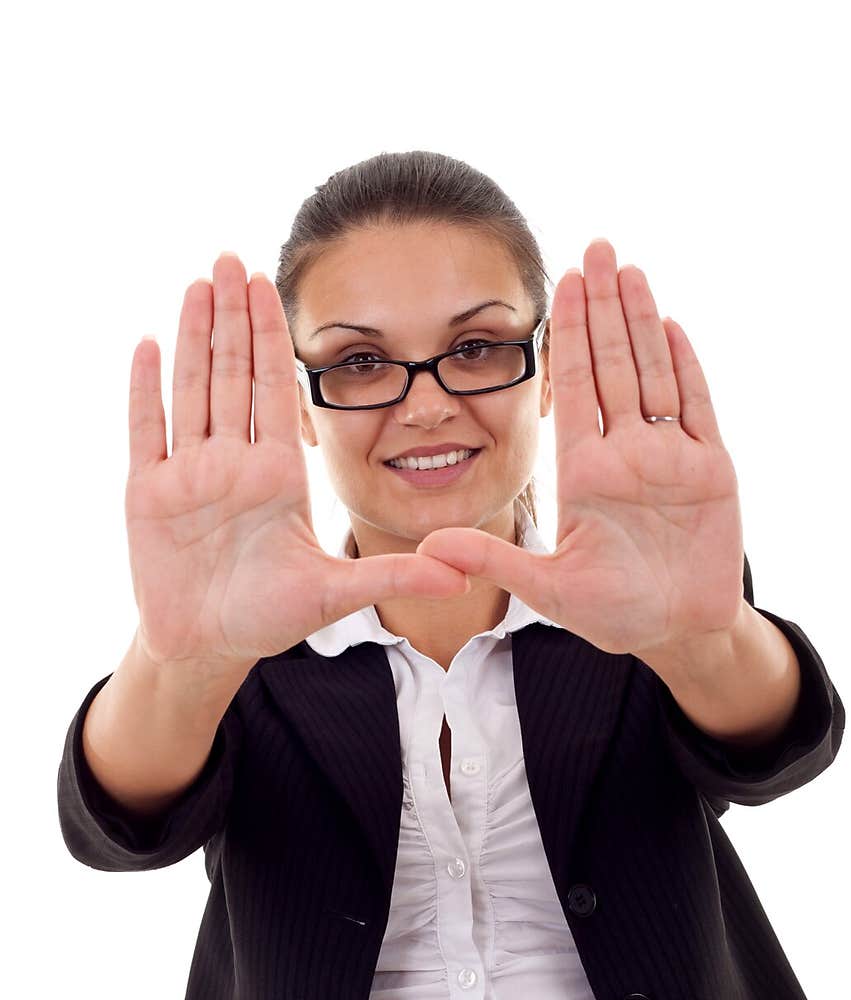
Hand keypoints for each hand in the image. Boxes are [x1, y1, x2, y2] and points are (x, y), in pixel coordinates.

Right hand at [126, 253, 468, 669]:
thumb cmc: (269, 619)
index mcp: (277, 476)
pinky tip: (147, 345)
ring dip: (193, 336)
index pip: (276, 391)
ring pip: (192, 390)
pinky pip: (147, 432)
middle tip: (233, 257)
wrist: (209, 647)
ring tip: (197, 281)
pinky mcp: (148, 496)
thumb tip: (461, 571)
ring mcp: (188, 476)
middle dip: (232, 317)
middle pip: (232, 375)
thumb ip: (394, 575)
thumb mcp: (336, 593)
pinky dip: (146, 391)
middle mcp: (233, 464)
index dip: (272, 338)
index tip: (274, 286)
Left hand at [415, 238, 745, 661]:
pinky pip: (697, 407)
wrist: (677, 633)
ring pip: (654, 374)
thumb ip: (494, 561)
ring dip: (643, 322)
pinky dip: (688, 368)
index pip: (573, 388)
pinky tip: (673, 325)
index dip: (569, 336)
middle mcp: (625, 453)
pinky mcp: (712, 470)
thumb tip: (429, 549)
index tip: (559, 285)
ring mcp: (669, 457)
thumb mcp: (548, 590)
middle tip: (594, 247)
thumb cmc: (615, 614)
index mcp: (585, 472)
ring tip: (630, 269)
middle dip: (604, 307)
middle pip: (614, 365)